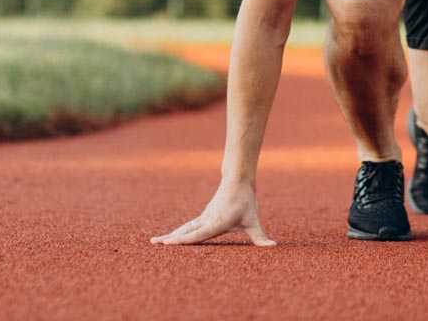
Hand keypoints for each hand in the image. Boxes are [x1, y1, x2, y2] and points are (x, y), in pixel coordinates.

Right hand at [150, 181, 275, 246]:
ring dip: (171, 235)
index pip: (198, 234)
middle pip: (185, 231)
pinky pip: (189, 225)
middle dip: (170, 238)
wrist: (237, 180)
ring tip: (156, 241)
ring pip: (185, 228)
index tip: (169, 243)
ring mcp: (204, 217)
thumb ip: (261, 237)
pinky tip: (173, 236)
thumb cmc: (245, 201)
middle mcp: (207, 220)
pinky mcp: (204, 215)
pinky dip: (179, 231)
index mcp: (217, 223)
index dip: (183, 240)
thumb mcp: (254, 221)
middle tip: (154, 243)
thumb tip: (274, 247)